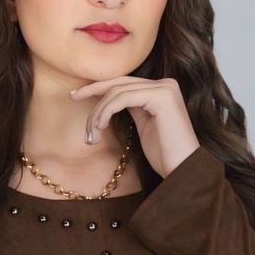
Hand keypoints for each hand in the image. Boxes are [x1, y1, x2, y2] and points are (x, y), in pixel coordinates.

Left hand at [69, 75, 199, 177]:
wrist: (183, 171)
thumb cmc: (165, 156)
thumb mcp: (144, 127)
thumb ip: (132, 109)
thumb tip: (108, 103)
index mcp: (161, 90)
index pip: (124, 83)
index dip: (98, 87)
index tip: (76, 96)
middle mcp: (165, 84)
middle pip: (119, 83)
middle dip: (93, 94)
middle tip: (72, 99)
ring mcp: (164, 88)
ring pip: (118, 91)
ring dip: (98, 112)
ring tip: (91, 135)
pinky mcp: (162, 96)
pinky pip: (124, 98)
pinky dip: (106, 111)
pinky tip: (100, 127)